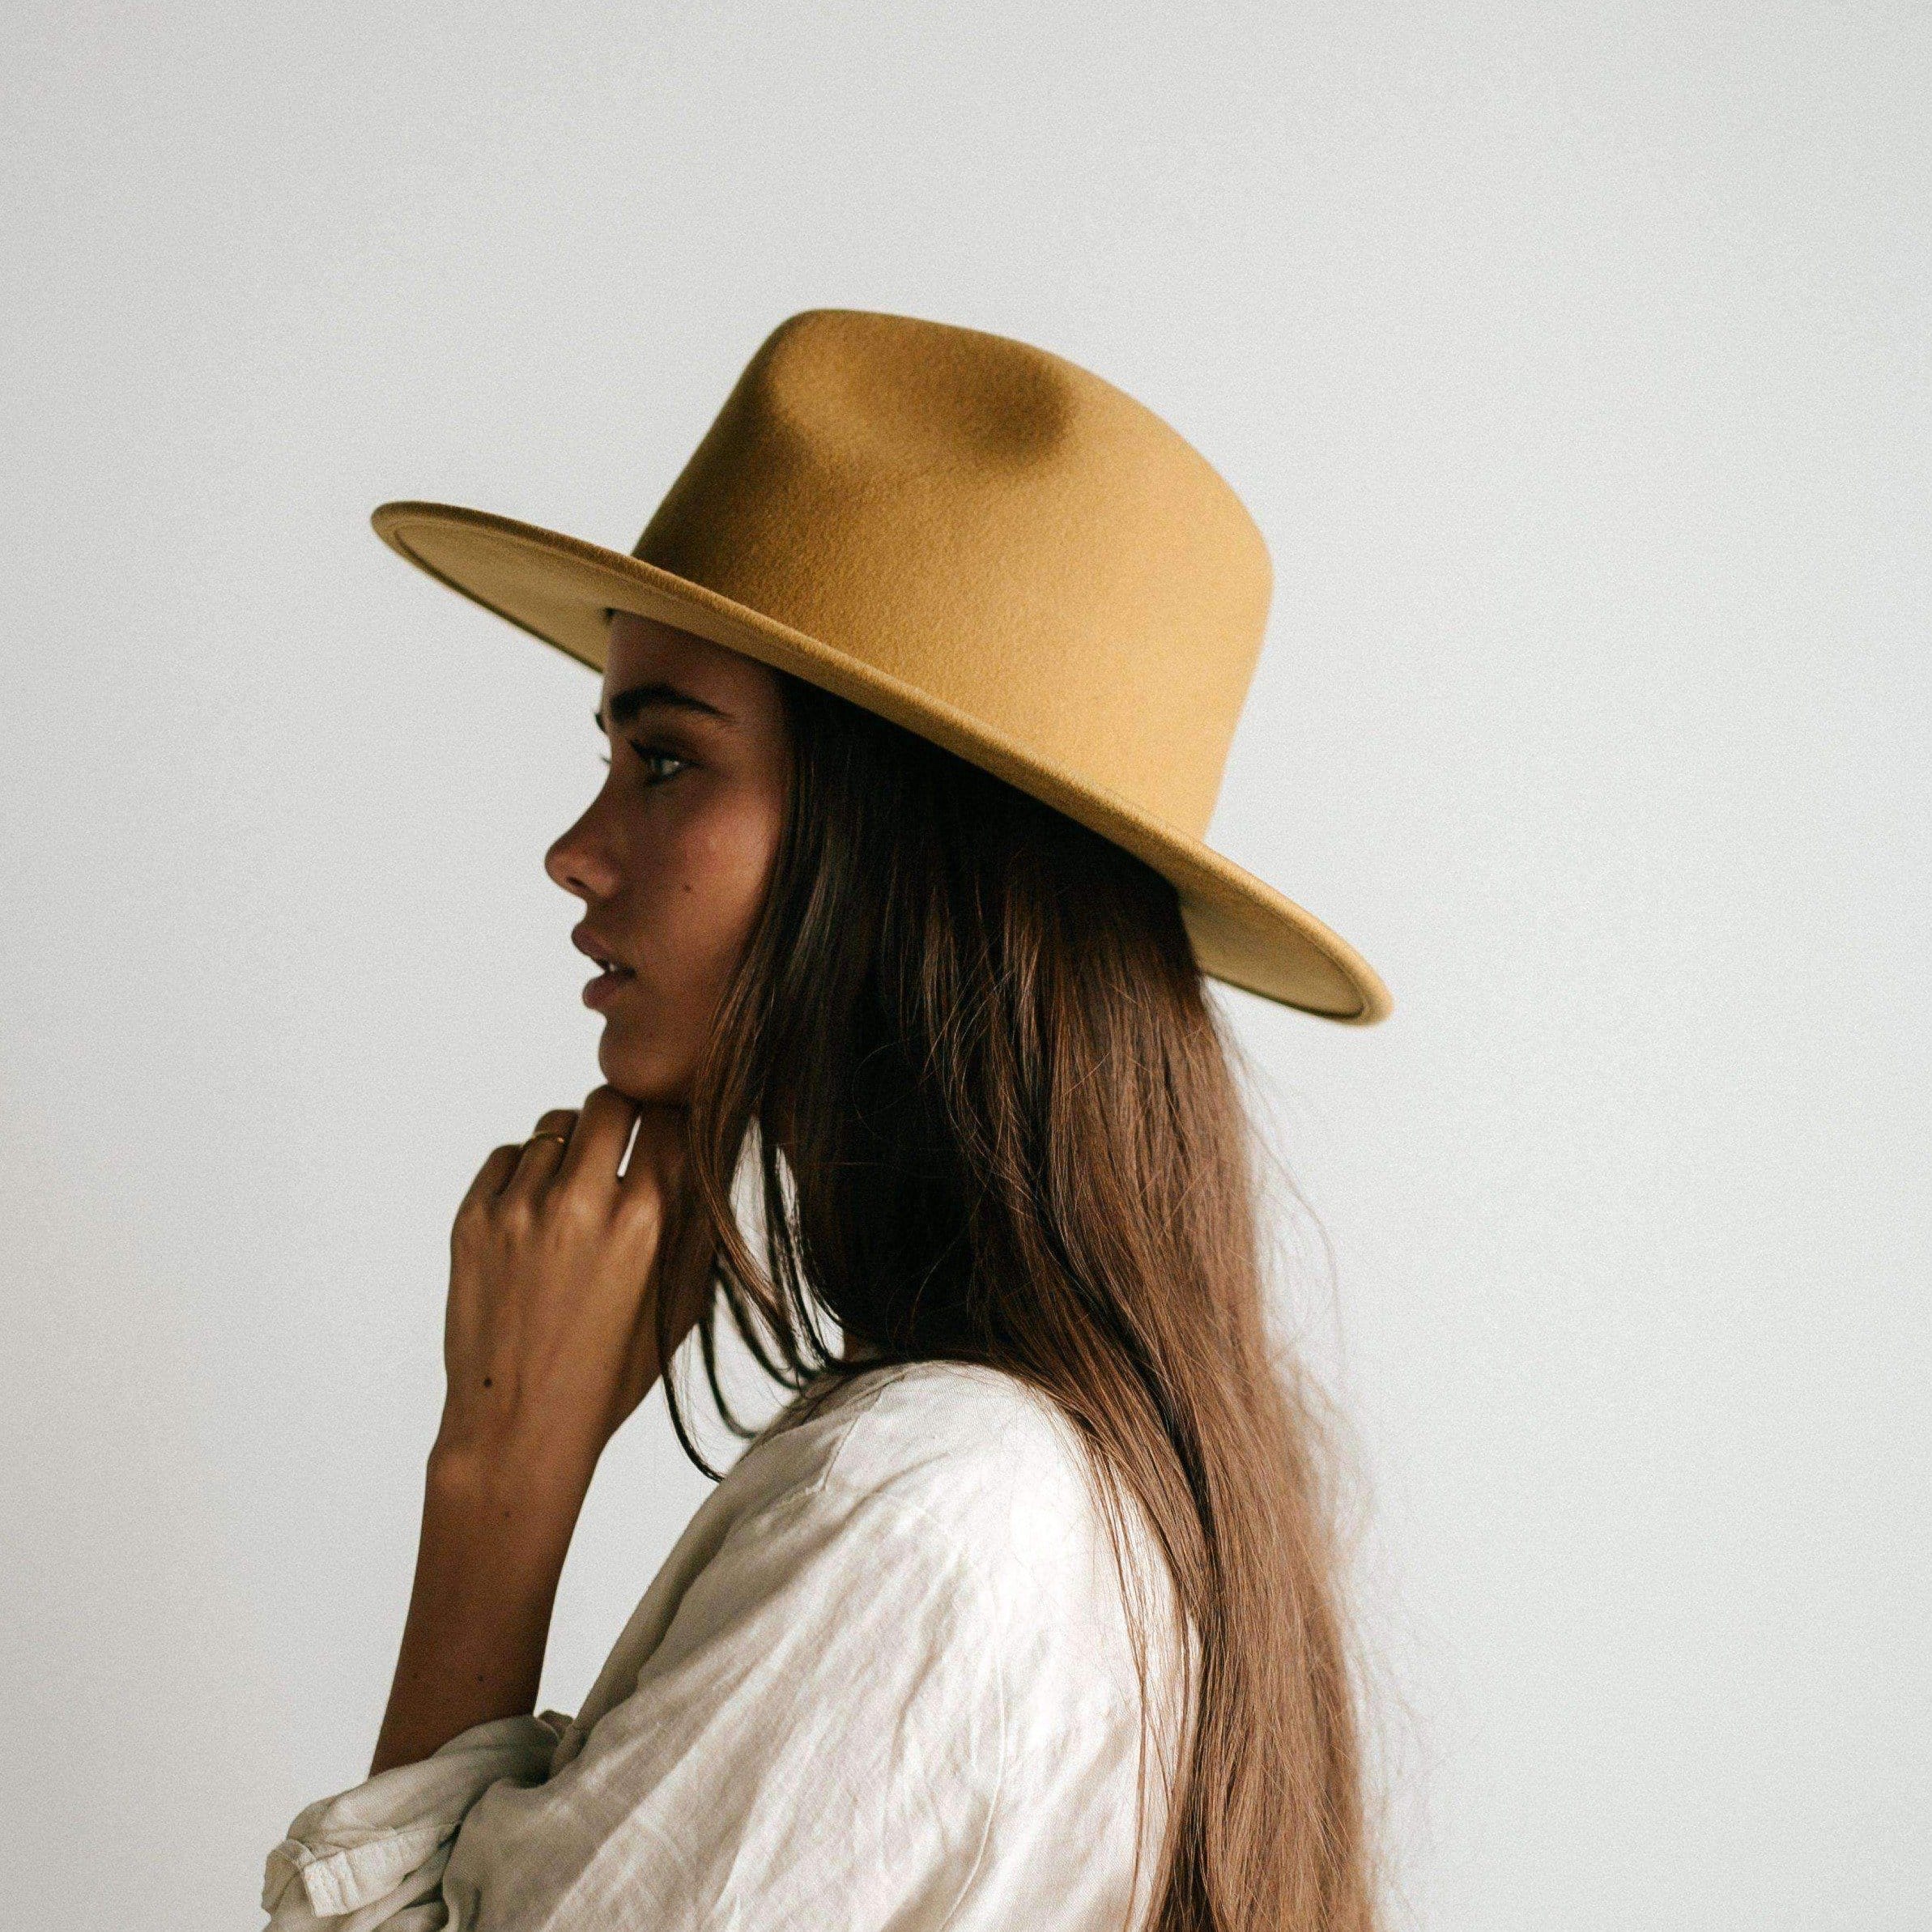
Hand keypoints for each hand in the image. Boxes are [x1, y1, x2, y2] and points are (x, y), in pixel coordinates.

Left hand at [432, 1084, 708, 1482]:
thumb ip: (696, 1226)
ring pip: (555, 1125)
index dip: (674, 1121)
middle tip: (623, 1145)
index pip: (670, 1116)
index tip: (670, 1133)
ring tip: (577, 1193)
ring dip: (573, 1146)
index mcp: (647, 1220)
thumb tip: (708, 1157)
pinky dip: (526, 1171)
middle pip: (610, 1100)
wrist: (520, 1426)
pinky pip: (507, 1155)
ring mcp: (520, 1207)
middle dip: (624, 1116)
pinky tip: (538, 1215)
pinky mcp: (472, 1219)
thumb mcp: (680, 1302)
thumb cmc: (610, 1374)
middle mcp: (582, 1201)